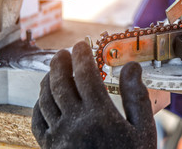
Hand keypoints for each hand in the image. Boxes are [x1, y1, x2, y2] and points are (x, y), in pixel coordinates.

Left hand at [32, 41, 155, 148]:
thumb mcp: (143, 129)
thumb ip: (136, 95)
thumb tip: (132, 66)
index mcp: (99, 114)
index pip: (85, 75)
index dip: (82, 56)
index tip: (82, 44)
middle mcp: (75, 122)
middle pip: (61, 83)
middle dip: (61, 62)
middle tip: (64, 52)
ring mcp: (60, 136)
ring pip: (46, 99)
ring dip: (48, 80)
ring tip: (54, 70)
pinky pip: (38, 121)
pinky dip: (38, 105)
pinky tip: (44, 99)